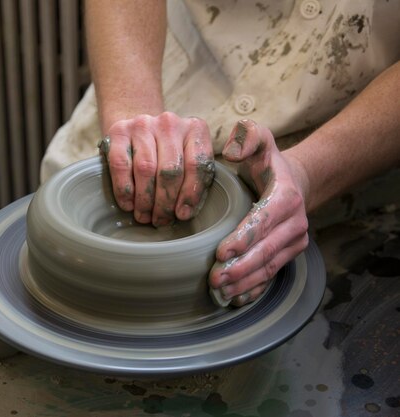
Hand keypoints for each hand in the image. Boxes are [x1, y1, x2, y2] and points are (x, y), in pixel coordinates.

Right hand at [100, 112, 214, 226]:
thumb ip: (193, 178)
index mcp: (194, 129)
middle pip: (170, 169)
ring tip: (144, 216)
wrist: (138, 129)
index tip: (182, 214)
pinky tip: (128, 204)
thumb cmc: (167, 152)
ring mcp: (142, 125)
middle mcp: (169, 123)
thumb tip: (185, 212)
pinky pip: (121, 165)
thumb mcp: (187, 158)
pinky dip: (124, 189)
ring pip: (146, 169)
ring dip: (144, 199)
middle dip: (165, 202)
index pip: (197, 165)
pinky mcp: (119, 131)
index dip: (190, 194)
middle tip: (160, 220)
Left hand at [209, 119, 309, 306]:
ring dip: (245, 283)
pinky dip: (255, 290)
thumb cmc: (266, 163)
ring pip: (269, 267)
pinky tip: (237, 301)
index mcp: (286, 196)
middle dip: (240, 269)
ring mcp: (294, 242)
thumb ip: (247, 136)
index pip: (263, 221)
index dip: (243, 239)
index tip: (220, 253)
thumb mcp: (259, 140)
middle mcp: (295, 223)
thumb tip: (231, 150)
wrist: (294, 182)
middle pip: (265, 251)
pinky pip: (272, 276)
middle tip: (214, 280)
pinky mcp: (289, 255)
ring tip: (221, 293)